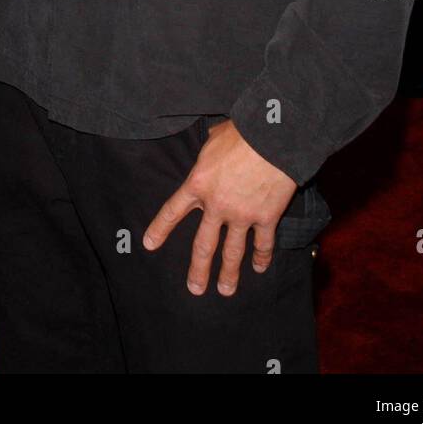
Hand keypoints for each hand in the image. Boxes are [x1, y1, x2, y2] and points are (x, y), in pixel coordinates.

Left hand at [142, 119, 297, 295]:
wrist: (272, 138)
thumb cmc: (242, 132)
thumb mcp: (215, 137)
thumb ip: (209, 151)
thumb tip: (212, 143)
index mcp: (198, 184)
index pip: (173, 210)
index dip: (160, 229)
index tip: (149, 244)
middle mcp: (216, 205)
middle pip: (203, 245)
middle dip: (198, 270)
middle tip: (194, 289)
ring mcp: (241, 215)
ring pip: (232, 252)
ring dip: (228, 274)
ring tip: (225, 291)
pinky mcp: (265, 217)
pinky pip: (262, 243)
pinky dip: (261, 257)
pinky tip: (259, 268)